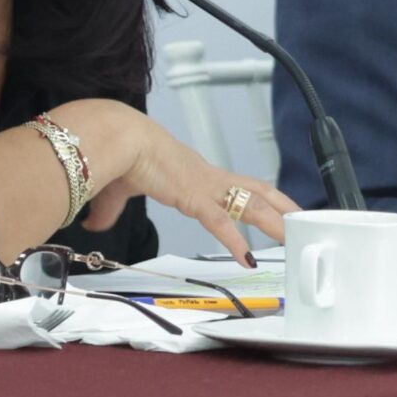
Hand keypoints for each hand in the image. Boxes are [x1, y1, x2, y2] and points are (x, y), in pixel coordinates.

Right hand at [75, 106, 296, 265]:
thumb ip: (110, 209)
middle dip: (282, 207)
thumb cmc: (122, 154)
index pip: (236, 185)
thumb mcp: (119, 188)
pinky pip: (221, 223)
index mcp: (196, 174)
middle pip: (257, 191)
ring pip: (252, 205)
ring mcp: (206, 188)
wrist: (120, 138)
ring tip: (293, 240)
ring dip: (275, 223)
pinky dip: (235, 242)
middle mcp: (208, 178)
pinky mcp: (195, 197)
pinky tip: (246, 258)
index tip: (273, 207)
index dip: (257, 195)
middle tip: (303, 221)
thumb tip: (93, 222)